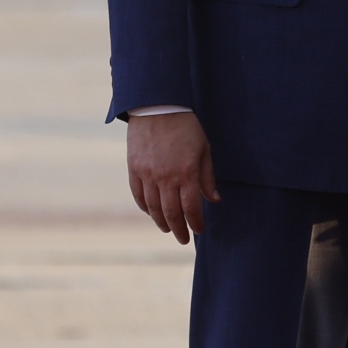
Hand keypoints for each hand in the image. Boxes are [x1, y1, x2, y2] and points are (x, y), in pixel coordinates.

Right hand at [126, 110, 217, 245]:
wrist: (158, 108)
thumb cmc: (186, 128)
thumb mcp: (204, 150)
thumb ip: (207, 177)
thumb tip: (214, 200)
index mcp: (186, 173)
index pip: (191, 208)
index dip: (195, 223)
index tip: (199, 231)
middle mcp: (166, 178)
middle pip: (171, 213)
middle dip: (178, 229)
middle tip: (183, 239)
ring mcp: (147, 175)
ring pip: (153, 207)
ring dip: (161, 222)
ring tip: (168, 229)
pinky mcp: (134, 169)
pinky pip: (138, 195)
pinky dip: (145, 207)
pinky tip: (151, 213)